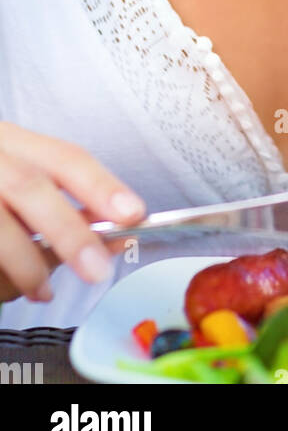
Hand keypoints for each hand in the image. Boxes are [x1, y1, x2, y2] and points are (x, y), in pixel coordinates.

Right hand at [0, 123, 146, 304]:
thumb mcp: (21, 189)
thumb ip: (64, 210)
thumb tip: (117, 235)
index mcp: (10, 140)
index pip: (63, 156)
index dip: (100, 185)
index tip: (132, 213)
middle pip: (28, 186)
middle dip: (68, 230)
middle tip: (97, 269)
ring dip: (26, 263)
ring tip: (43, 290)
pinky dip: (1, 277)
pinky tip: (9, 288)